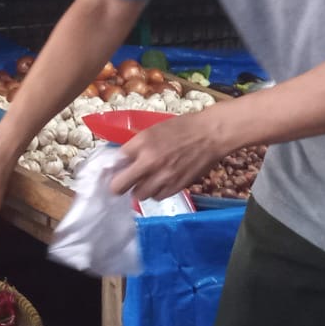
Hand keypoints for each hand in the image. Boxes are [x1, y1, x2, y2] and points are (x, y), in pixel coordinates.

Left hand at [110, 109, 233, 201]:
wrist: (210, 134)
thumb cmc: (182, 128)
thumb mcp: (153, 130)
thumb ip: (136, 146)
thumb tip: (121, 160)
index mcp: (142, 143)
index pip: (115, 163)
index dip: (113, 167)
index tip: (114, 170)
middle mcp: (149, 162)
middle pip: (120, 186)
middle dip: (119, 185)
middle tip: (123, 182)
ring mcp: (163, 177)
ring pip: (139, 195)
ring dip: (139, 189)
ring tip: (146, 181)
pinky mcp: (176, 187)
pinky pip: (157, 197)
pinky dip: (156, 193)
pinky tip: (160, 183)